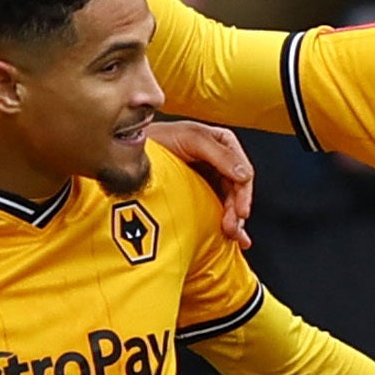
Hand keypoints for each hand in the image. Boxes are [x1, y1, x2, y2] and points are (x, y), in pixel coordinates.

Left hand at [149, 119, 253, 247]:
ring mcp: (209, 177)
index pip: (242, 172)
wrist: (130, 148)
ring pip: (229, 202)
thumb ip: (220, 154)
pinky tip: (233, 238)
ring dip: (233, 221)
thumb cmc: (159, 137)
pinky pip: (217, 208)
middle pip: (237, 190)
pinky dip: (226, 223)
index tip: (241, 211)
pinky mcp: (198, 192)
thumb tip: (244, 175)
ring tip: (231, 236)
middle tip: (231, 228)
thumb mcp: (192, 139)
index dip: (243, 193)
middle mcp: (219, 161)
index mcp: (222, 144)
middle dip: (237, 211)